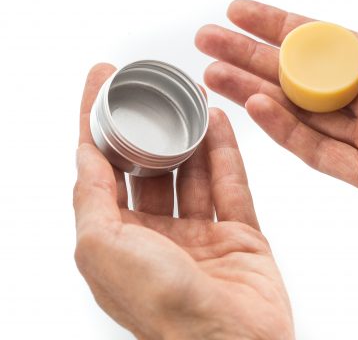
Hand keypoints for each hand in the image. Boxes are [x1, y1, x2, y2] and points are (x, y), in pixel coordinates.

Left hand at [73, 64, 293, 339]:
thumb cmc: (162, 307)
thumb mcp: (102, 249)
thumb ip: (90, 198)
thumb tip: (84, 155)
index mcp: (117, 242)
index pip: (99, 169)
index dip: (95, 122)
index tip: (100, 81)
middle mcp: (156, 238)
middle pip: (150, 168)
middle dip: (149, 127)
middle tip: (154, 88)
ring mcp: (200, 237)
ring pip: (194, 173)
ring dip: (190, 135)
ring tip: (190, 97)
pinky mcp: (240, 237)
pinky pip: (232, 186)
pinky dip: (226, 153)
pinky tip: (219, 123)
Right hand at [195, 0, 357, 274]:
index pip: (324, 43)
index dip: (281, 26)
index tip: (241, 10)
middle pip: (300, 77)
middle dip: (252, 56)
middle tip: (207, 39)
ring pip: (300, 113)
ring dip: (256, 91)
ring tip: (214, 72)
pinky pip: (320, 150)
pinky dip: (287, 129)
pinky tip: (258, 104)